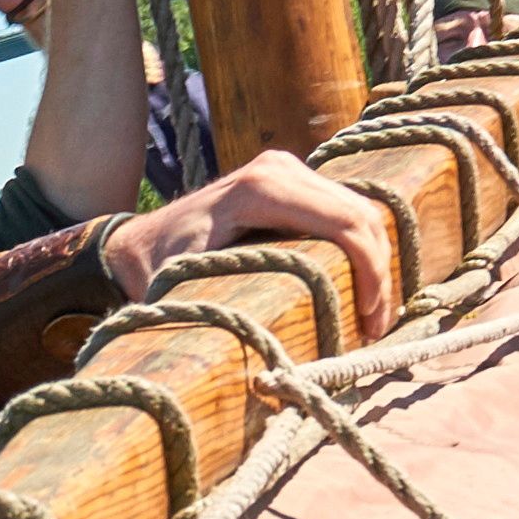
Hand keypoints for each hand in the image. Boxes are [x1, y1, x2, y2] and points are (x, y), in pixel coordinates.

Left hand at [111, 147, 398, 303]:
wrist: (139, 244)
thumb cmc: (159, 271)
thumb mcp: (187, 288)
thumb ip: (225, 306)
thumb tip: (268, 349)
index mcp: (261, 188)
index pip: (345, 223)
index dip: (371, 273)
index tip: (369, 323)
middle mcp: (279, 168)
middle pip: (362, 215)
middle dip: (379, 274)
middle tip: (375, 329)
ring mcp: (287, 169)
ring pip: (361, 211)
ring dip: (376, 262)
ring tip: (370, 317)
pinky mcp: (292, 180)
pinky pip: (344, 211)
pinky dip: (360, 249)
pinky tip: (358, 290)